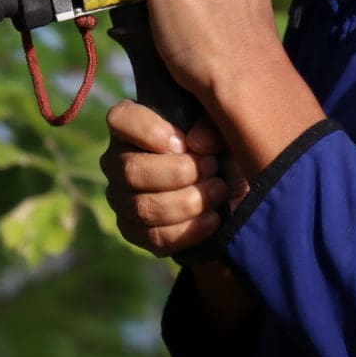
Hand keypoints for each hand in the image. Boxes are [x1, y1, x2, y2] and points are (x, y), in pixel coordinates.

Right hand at [99, 101, 246, 256]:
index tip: (184, 143)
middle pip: (130, 170)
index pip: (120, 119)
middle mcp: (119, 161)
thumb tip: (194, 142)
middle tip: (212, 167)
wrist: (236, 191)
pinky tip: (212, 219)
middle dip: (177, 172)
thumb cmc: (224, 150)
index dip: (148, 131)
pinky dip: (187, 230)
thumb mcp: (227, 129)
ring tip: (219, 191)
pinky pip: (152, 237)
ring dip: (187, 202)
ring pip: (142, 207)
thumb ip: (212, 126)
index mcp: (134, 126)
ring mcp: (122, 198)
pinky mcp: (134, 231)